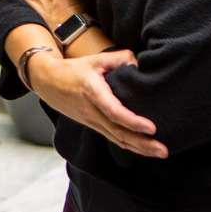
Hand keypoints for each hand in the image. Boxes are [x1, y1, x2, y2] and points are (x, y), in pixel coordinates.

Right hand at [28, 49, 167, 158]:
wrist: (47, 82)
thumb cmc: (72, 69)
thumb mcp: (94, 59)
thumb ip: (119, 58)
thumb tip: (139, 64)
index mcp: (92, 92)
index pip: (113, 111)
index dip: (132, 121)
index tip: (151, 128)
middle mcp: (91, 111)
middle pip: (118, 132)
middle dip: (142, 143)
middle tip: (163, 150)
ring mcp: (91, 121)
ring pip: (117, 139)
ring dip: (139, 149)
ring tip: (160, 153)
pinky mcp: (93, 126)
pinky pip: (113, 138)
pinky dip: (129, 146)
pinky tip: (144, 150)